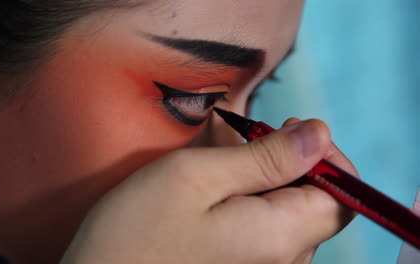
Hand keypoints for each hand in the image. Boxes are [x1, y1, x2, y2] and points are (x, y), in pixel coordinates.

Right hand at [61, 119, 357, 263]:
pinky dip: (246, 198)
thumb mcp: (197, 177)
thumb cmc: (137, 230)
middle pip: (313, 203)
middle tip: (241, 137)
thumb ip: (266, 158)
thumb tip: (319, 134)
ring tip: (219, 159)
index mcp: (279, 238)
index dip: (326, 158)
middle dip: (285, 162)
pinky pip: (263, 229)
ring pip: (285, 213)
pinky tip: (213, 187)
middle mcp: (282, 263)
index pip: (343, 197)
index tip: (289, 129)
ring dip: (261, 177)